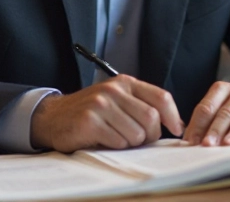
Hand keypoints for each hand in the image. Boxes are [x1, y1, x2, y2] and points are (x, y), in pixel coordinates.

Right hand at [30, 75, 183, 152]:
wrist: (53, 117)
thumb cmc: (90, 112)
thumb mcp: (117, 100)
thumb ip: (141, 106)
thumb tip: (176, 124)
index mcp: (125, 83)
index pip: (160, 97)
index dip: (173, 116)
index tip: (176, 130)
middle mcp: (114, 90)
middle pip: (151, 118)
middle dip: (150, 136)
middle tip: (138, 140)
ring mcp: (101, 104)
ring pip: (136, 134)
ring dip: (130, 143)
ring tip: (116, 138)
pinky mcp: (90, 121)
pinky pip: (118, 142)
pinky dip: (115, 146)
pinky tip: (103, 140)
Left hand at [183, 82, 229, 146]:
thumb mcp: (223, 113)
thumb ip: (207, 124)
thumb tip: (190, 143)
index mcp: (222, 89)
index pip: (206, 107)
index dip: (198, 125)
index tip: (192, 143)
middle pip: (224, 112)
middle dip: (215, 130)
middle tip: (207, 145)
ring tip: (228, 144)